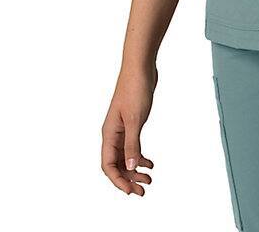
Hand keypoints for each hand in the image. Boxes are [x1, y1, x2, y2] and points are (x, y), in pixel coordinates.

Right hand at [101, 63, 157, 195]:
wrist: (141, 67)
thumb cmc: (135, 89)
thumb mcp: (136, 119)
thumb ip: (133, 144)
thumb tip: (132, 166)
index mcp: (109, 133)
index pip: (109, 165)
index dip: (118, 180)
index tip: (131, 191)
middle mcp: (113, 133)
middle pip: (117, 164)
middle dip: (128, 178)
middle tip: (144, 189)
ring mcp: (122, 128)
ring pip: (126, 156)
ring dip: (135, 169)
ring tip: (149, 178)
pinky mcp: (132, 122)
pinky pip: (133, 145)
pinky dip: (140, 155)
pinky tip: (150, 161)